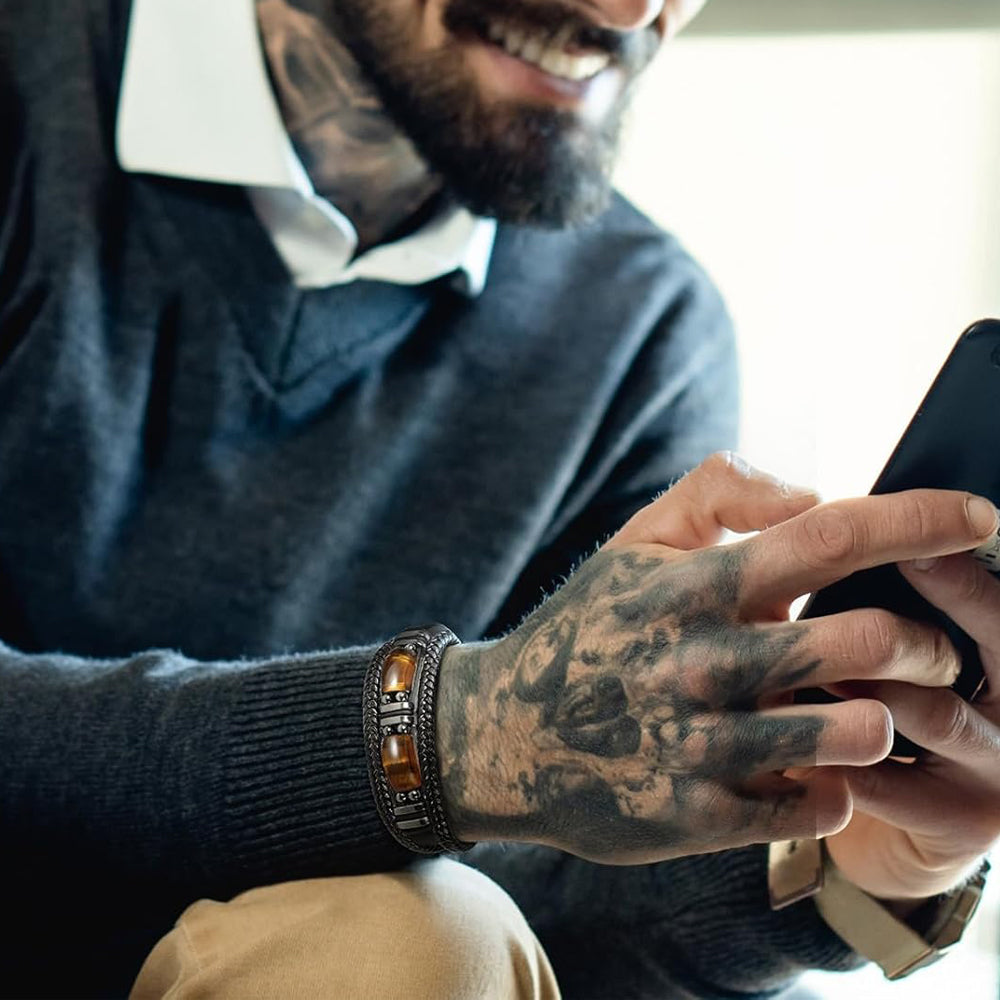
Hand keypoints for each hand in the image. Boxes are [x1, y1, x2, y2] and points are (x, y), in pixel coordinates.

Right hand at [436, 453, 997, 863]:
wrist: (504, 735)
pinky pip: (817, 801)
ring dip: (884, 713)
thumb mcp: (635, 542)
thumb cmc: (589, 629)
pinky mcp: (696, 815)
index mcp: (691, 584)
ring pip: (855, 727)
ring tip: (871, 705)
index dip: (920, 518)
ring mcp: (698, 743)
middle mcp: (699, 661)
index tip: (983, 514)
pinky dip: (835, 780)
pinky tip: (810, 763)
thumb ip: (720, 489)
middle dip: (925, 639)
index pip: (829, 534)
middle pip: (865, 638)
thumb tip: (812, 492)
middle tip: (930, 646)